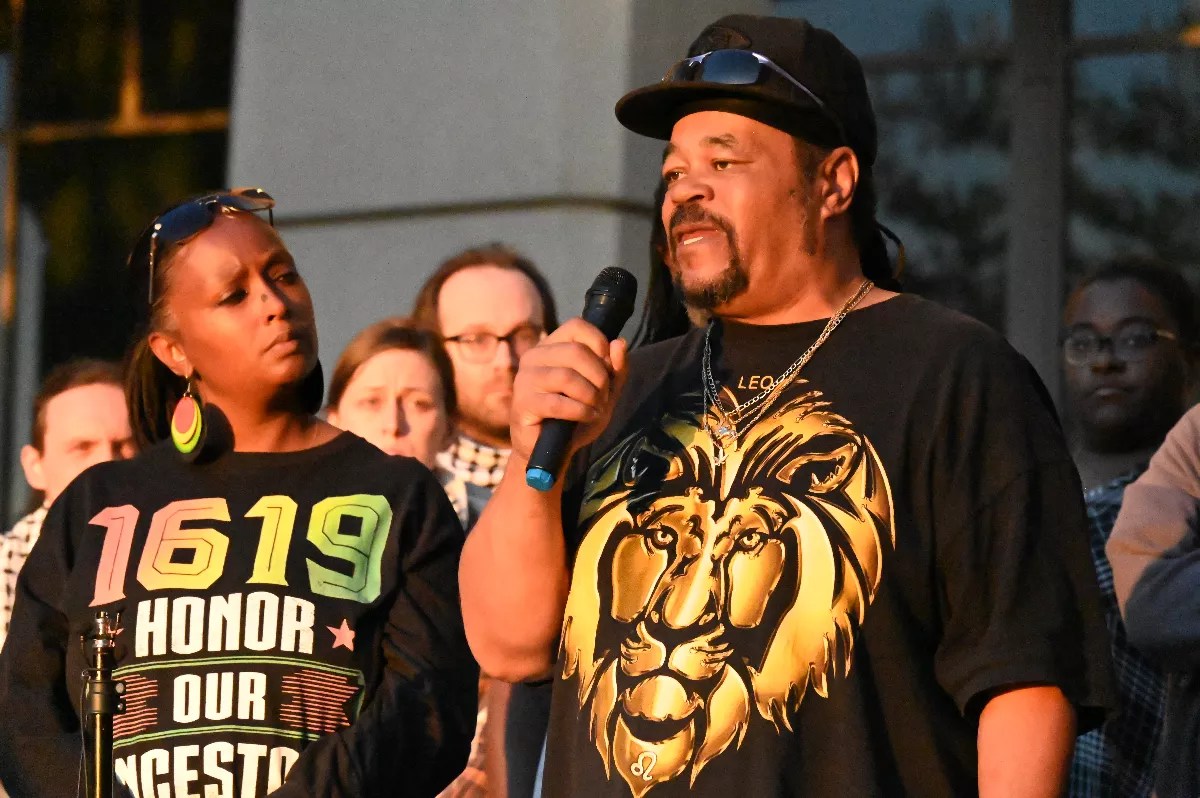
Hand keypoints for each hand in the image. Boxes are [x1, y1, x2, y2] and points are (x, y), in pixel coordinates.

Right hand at [509, 318, 628, 463]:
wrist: (554, 450)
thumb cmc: (577, 416)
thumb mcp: (604, 391)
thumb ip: (615, 369)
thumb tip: (619, 342)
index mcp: (551, 347)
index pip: (576, 326)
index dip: (598, 342)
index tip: (608, 366)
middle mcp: (534, 357)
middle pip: (576, 351)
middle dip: (599, 376)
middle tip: (603, 396)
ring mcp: (525, 379)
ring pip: (567, 376)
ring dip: (591, 395)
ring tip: (595, 408)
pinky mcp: (523, 403)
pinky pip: (559, 403)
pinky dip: (581, 411)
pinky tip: (587, 417)